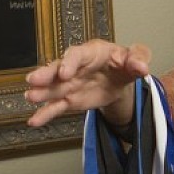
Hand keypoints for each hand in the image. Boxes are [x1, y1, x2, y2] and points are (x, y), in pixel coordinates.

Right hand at [24, 39, 150, 127]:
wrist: (120, 78)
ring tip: (30, 97)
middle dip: (46, 75)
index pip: (77, 54)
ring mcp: (70, 84)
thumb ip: (138, 58)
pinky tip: (34, 121)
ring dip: (41, 93)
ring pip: (53, 89)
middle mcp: (75, 67)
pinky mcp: (70, 100)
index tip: (64, 73)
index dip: (70, 62)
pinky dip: (45, 114)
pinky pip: (56, 107)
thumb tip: (142, 67)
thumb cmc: (125, 62)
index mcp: (90, 52)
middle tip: (33, 81)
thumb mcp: (135, 57)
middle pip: (58, 70)